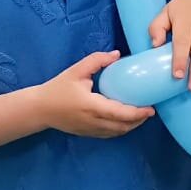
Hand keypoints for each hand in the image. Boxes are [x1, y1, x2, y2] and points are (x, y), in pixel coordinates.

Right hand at [40, 50, 154, 136]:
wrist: (39, 109)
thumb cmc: (58, 88)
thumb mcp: (76, 71)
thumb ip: (97, 60)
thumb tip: (117, 54)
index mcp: (92, 106)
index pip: (121, 113)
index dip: (138, 113)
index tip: (151, 109)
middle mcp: (94, 121)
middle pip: (123, 126)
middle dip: (139, 120)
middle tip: (150, 111)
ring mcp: (91, 130)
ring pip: (117, 132)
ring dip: (131, 126)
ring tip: (141, 116)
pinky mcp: (87, 134)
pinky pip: (109, 134)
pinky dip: (121, 129)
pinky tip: (125, 121)